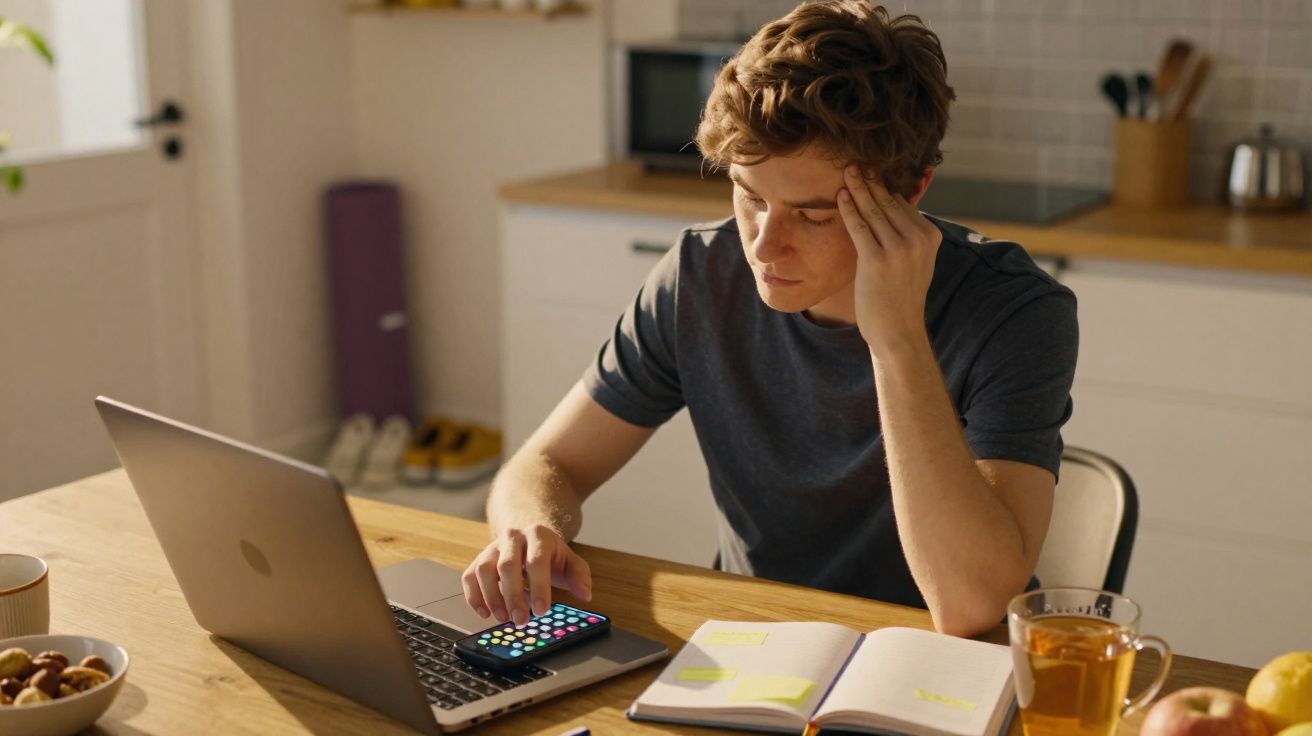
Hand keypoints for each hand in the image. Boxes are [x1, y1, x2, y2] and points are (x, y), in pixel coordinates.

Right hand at [461, 524, 591, 625]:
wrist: (530, 537)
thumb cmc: (550, 554)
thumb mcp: (571, 561)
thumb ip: (580, 576)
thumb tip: (585, 594)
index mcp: (539, 535)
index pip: (537, 561)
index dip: (539, 587)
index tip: (542, 611)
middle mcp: (513, 537)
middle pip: (507, 565)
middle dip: (513, 596)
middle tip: (520, 621)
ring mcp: (493, 547)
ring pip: (484, 569)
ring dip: (491, 597)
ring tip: (502, 618)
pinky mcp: (479, 558)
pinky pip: (470, 575)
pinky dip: (474, 596)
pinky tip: (484, 612)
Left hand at [836, 165, 941, 355]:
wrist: (898, 333)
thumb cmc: (900, 297)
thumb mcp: (915, 262)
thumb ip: (908, 236)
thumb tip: (894, 207)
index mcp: (931, 237)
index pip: (903, 204)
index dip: (885, 187)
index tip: (871, 169)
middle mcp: (919, 240)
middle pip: (889, 202)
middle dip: (871, 181)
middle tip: (855, 162)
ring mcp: (899, 250)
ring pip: (873, 210)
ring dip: (857, 188)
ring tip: (846, 171)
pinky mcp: (877, 260)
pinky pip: (859, 226)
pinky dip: (848, 209)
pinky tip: (839, 195)